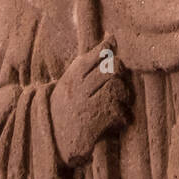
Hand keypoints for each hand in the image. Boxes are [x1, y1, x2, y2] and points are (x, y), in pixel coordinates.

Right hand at [50, 40, 131, 166]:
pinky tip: (120, 118)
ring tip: (122, 99)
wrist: (53, 143)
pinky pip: (116, 111)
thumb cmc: (66, 107)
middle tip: (120, 78)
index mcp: (72, 77)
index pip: (95, 55)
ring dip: (124, 94)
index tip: (113, 46)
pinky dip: (123, 115)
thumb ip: (89, 62)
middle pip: (110, 69)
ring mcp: (84, 107)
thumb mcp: (71, 82)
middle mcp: (77, 90)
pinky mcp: (92, 125)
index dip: (108, 49)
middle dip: (120, 72)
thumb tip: (110, 36)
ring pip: (115, 88)